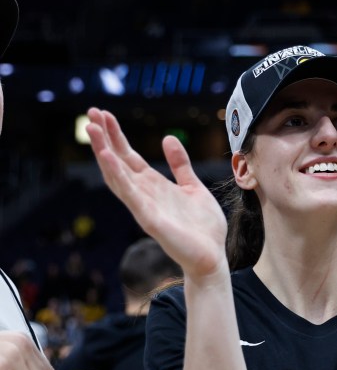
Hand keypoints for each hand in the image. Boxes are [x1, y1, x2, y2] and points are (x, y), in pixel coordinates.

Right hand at [86, 108, 227, 281]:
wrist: (212, 256)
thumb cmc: (203, 227)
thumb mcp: (192, 187)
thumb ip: (179, 165)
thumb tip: (167, 138)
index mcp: (154, 186)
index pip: (129, 157)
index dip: (116, 136)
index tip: (103, 114)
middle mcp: (144, 194)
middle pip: (118, 162)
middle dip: (104, 138)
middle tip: (90, 113)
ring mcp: (144, 207)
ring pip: (117, 176)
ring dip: (104, 152)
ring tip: (93, 130)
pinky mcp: (149, 219)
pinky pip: (130, 195)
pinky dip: (119, 176)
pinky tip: (109, 158)